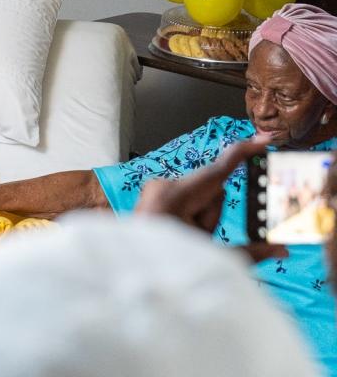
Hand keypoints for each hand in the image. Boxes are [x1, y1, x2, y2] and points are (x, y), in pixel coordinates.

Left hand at [136, 135, 286, 262]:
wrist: (131, 275)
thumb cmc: (165, 267)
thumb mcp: (211, 259)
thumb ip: (249, 252)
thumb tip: (282, 250)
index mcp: (174, 197)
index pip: (218, 170)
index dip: (243, 153)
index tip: (263, 139)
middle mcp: (162, 186)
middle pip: (211, 191)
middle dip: (212, 215)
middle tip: (196, 238)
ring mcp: (155, 190)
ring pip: (199, 197)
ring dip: (199, 219)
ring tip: (180, 240)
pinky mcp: (152, 195)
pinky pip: (184, 200)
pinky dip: (188, 217)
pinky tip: (174, 234)